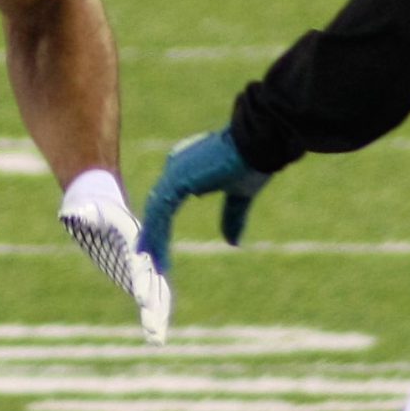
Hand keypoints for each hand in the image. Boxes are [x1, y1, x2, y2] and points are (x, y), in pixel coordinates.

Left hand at [59, 170, 171, 344]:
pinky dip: (155, 317)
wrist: (104, 208)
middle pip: (154, 284)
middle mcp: (145, 255)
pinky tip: (154, 339)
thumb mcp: (85, 210)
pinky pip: (152, 300)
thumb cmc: (92, 210)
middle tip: (152, 327)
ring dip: (158, 318)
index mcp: (134, 239)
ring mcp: (145, 268)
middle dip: (155, 306)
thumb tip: (72, 214)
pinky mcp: (140, 278)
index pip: (138, 262)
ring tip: (157, 341)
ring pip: (158, 296)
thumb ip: (82, 214)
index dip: (140, 280)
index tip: (140, 299)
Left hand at [138, 128, 271, 274]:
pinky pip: (160, 212)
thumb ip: (232, 216)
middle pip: (158, 207)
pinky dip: (157, 234)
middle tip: (151, 261)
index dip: (162, 226)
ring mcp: (173, 172)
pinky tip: (157, 253)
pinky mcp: (175, 179)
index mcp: (187, 168)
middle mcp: (175, 167)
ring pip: (156, 212)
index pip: (168, 202)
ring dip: (154, 239)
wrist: (258, 144)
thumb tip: (232, 242)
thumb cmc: (252, 162)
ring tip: (155, 266)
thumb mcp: (241, 195)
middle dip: (154, 235)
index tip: (159, 249)